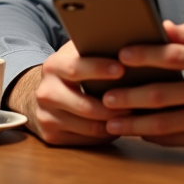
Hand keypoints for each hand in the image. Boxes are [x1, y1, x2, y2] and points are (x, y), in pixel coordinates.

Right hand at [7, 40, 128, 145]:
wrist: (47, 92)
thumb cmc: (76, 69)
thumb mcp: (80, 53)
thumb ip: (97, 47)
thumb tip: (132, 42)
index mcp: (53, 66)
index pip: (76, 68)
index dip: (99, 69)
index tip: (122, 69)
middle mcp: (45, 92)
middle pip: (85, 106)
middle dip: (114, 106)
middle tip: (138, 102)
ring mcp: (46, 116)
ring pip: (89, 127)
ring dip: (115, 123)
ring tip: (134, 115)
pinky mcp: (52, 136)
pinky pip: (87, 141)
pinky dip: (107, 134)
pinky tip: (119, 124)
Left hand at [100, 21, 183, 158]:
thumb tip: (163, 25)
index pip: (174, 55)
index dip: (145, 54)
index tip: (120, 54)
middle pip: (163, 93)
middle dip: (129, 95)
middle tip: (105, 96)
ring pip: (164, 122)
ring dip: (133, 122)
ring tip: (110, 120)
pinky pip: (174, 140)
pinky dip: (151, 136)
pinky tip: (134, 131)